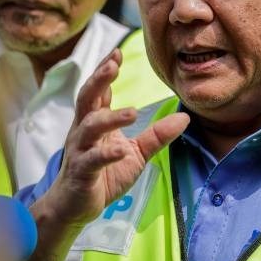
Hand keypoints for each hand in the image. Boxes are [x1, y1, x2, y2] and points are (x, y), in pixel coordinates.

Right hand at [40, 48, 188, 227]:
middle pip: (88, 98)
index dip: (106, 70)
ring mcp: (81, 150)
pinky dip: (107, 154)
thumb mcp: (135, 153)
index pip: (99, 90)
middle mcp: (84, 130)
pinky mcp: (82, 172)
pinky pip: (93, 160)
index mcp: (95, 121)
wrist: (75, 207)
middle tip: (113, 64)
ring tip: (131, 112)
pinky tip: (121, 150)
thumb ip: (156, 135)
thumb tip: (184, 117)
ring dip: (110, 117)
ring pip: (90, 126)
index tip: (117, 52)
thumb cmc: (103, 175)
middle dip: (99, 79)